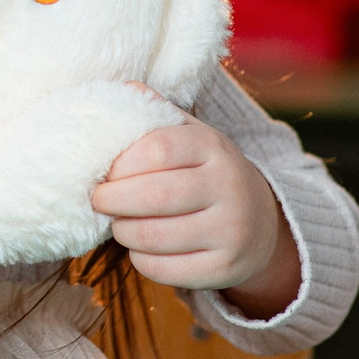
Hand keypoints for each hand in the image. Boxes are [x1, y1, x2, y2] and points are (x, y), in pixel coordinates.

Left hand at [89, 114, 301, 316]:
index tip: (103, 171)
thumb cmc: (206, 172)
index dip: (120, 163)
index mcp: (214, 147)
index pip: (158, 149)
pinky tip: (140, 247)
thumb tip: (122, 89)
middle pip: (153, 196)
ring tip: (118, 223)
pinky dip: (140, 259)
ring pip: (154, 237)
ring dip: (122, 231)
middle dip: (112, 200)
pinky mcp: (224, 269)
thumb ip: (156, 114)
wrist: (260, 223)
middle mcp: (229, 188)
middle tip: (97, 200)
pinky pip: (164, 269)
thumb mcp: (190, 136)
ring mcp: (230, 232)